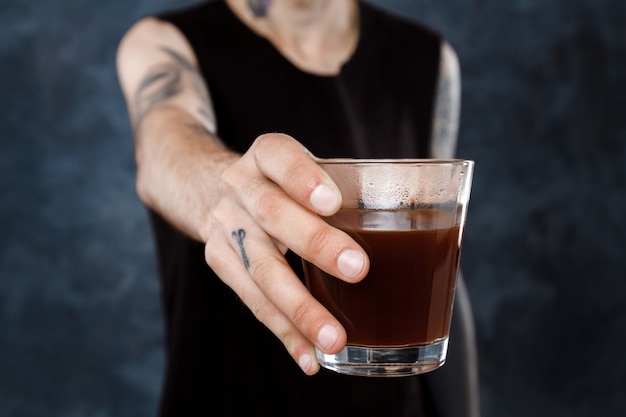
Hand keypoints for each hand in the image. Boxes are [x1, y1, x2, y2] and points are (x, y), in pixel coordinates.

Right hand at [202, 133, 369, 374]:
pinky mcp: (220, 261)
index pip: (280, 157)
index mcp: (266, 156)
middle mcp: (240, 188)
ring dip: (300, 307)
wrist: (212, 188)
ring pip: (262, 269)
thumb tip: (425, 221)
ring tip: (334, 338)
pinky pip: (253, 302)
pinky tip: (309, 357)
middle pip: (273, 214)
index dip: (303, 178)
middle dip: (315, 244)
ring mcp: (226, 226)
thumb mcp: (300, 168)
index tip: (332, 201)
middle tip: (358, 269)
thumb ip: (343, 185)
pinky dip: (285, 332)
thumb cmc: (280, 183)